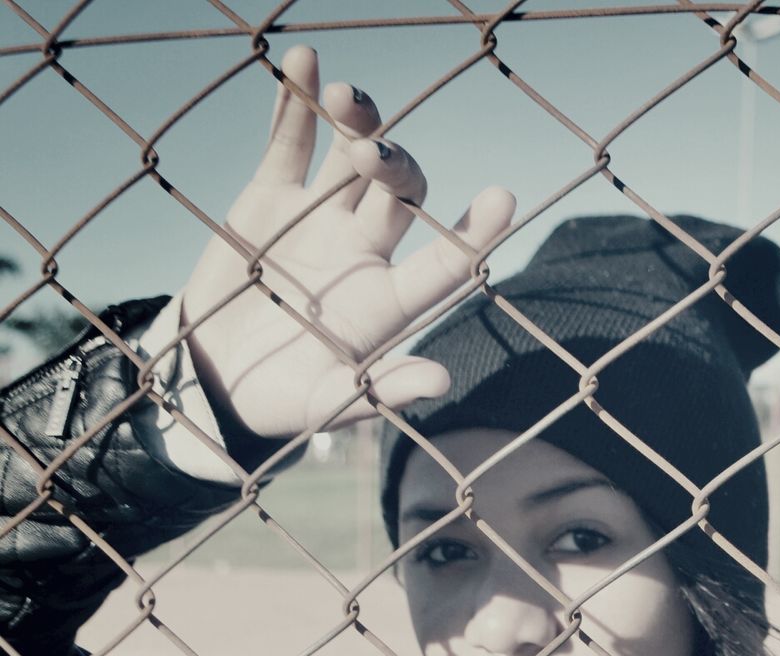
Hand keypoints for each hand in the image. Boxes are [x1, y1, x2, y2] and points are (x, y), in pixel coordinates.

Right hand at [182, 46, 513, 438]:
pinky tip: (300, 63)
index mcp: (390, 302)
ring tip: (345, 97)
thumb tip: (440, 382)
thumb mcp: (325, 405)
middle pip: (400, 193)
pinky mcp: (272, 196)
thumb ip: (378, 392)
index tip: (504, 197)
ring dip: (358, 123)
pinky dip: (295, 103)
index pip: (447, 263)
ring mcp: (322, 218)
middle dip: (394, 167)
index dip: (476, 232)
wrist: (212, 376)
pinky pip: (291, 142)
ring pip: (353, 156)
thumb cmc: (279, 402)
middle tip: (371, 157)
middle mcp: (366, 250)